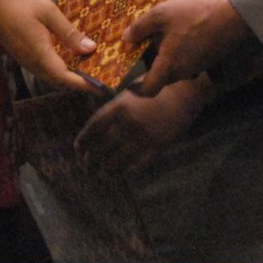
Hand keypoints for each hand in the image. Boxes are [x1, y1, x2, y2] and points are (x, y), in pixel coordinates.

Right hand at [0, 0, 100, 94]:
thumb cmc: (19, 2)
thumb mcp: (48, 12)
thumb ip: (69, 32)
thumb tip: (90, 49)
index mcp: (41, 54)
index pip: (66, 78)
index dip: (85, 84)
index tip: (103, 86)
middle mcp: (33, 62)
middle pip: (60, 80)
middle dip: (80, 80)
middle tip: (99, 73)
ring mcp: (26, 59)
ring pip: (52, 74)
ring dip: (70, 73)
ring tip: (88, 63)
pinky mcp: (23, 53)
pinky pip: (45, 65)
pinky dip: (60, 64)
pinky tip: (70, 52)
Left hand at [74, 78, 208, 169]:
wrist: (184, 92)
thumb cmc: (156, 88)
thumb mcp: (130, 92)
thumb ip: (114, 108)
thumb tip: (98, 127)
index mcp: (118, 107)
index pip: (93, 128)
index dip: (84, 140)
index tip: (78, 149)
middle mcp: (127, 123)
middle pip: (102, 147)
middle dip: (91, 160)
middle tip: (87, 167)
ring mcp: (142, 137)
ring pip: (117, 160)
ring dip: (107, 169)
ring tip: (102, 173)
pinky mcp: (157, 147)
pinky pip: (138, 165)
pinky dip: (128, 171)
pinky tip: (123, 173)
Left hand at [124, 0, 249, 95]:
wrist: (230, 18)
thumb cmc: (192, 17)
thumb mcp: (160, 15)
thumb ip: (140, 28)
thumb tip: (126, 39)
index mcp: (167, 66)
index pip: (149, 89)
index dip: (137, 90)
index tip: (130, 84)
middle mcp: (182, 73)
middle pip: (161, 75)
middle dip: (152, 62)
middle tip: (147, 42)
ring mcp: (197, 68)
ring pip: (175, 67)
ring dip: (168, 55)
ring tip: (167, 32)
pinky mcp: (207, 60)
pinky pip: (188, 61)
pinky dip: (181, 51)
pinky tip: (184, 31)